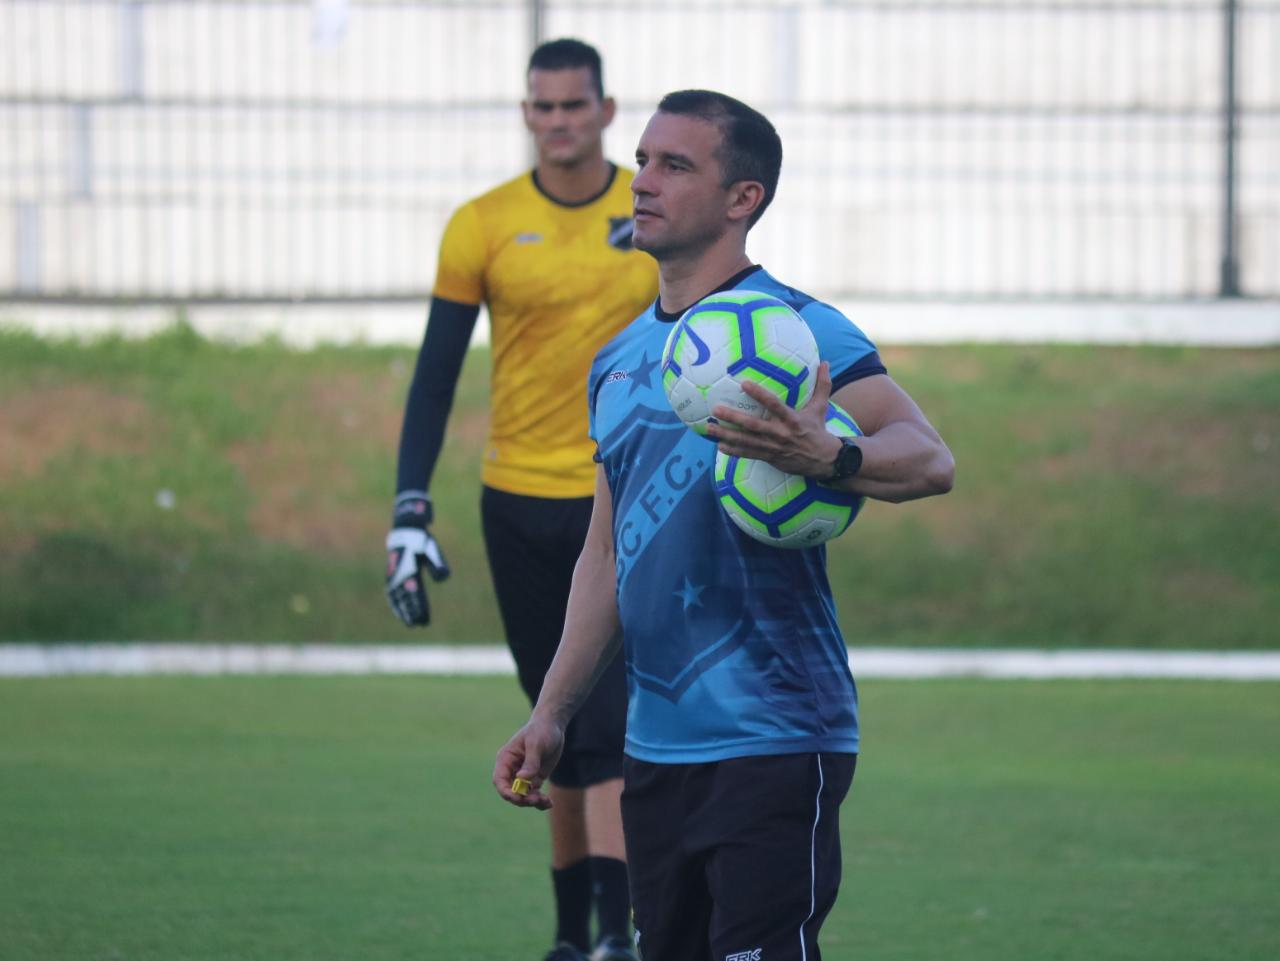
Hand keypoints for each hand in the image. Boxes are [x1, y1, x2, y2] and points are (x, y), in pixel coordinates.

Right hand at [385, 491, 449, 626]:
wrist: (405, 530)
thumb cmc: (422, 541)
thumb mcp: (432, 550)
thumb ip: (437, 564)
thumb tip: (443, 579)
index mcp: (411, 571)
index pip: (416, 595)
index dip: (420, 608)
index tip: (424, 620)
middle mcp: (400, 575)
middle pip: (406, 600)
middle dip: (412, 612)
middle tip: (418, 625)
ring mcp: (393, 575)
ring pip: (397, 598)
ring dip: (403, 610)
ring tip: (409, 622)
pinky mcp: (391, 574)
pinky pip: (391, 592)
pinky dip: (394, 603)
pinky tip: (398, 611)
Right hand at [493, 715, 565, 810]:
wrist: (553, 726)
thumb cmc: (541, 730)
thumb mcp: (536, 744)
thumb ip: (530, 762)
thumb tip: (522, 779)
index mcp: (506, 759)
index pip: (499, 780)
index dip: (506, 791)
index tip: (517, 798)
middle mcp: (512, 769)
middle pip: (510, 791)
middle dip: (521, 799)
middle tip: (536, 799)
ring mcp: (523, 775)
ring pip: (522, 795)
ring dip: (532, 802)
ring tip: (545, 801)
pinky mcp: (535, 778)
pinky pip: (534, 794)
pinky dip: (540, 800)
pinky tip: (549, 803)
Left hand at [707, 361, 842, 476]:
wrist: (824, 461)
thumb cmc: (818, 430)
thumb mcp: (821, 407)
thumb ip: (822, 385)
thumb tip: (825, 362)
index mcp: (792, 420)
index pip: (774, 404)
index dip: (759, 394)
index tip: (744, 383)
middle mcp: (780, 434)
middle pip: (753, 425)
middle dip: (733, 418)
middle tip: (716, 408)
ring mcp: (773, 447)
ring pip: (746, 441)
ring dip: (726, 435)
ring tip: (709, 427)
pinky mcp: (769, 457)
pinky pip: (748, 454)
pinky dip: (733, 451)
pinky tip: (719, 446)